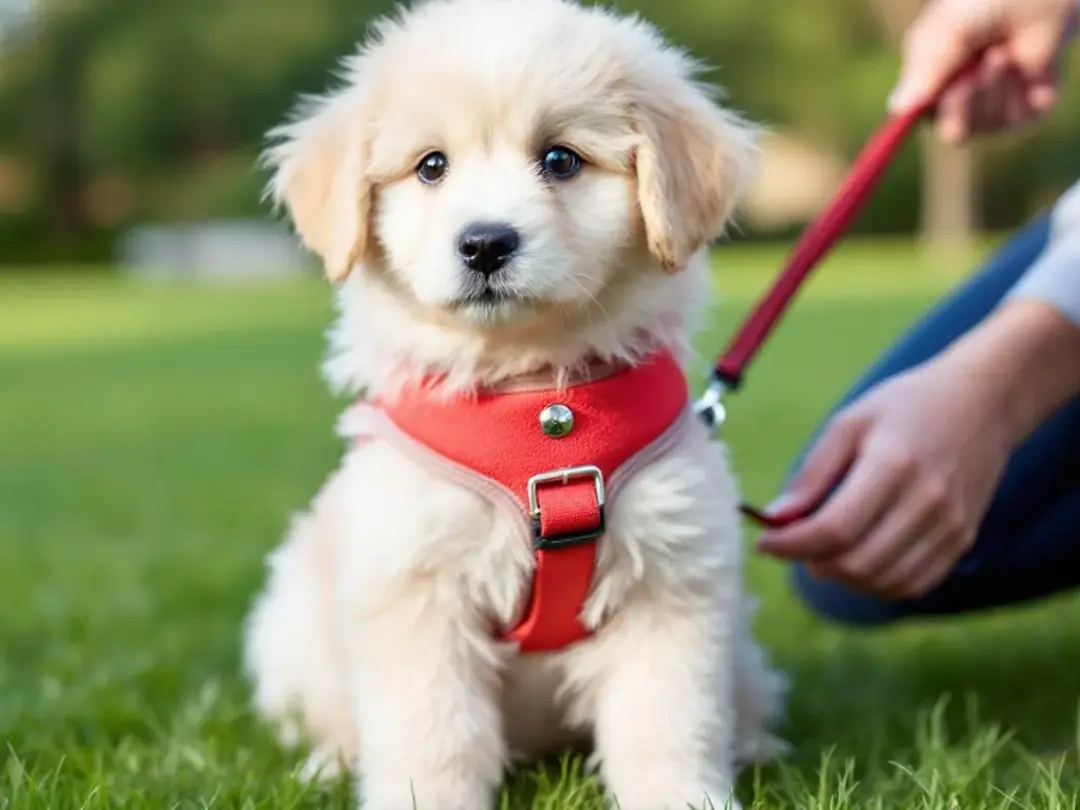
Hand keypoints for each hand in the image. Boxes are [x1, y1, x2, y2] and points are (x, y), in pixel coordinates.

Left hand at [757, 299, 1079, 599]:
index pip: (835, 528)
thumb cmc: (907, 406)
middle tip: (795, 545)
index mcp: (893, 465)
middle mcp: (927, 501)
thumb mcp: (849, 423)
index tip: (764, 543)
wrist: (983, 403)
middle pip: (858, 562)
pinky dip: (877, 584)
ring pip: (884, 582)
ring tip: (824, 552)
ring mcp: (950, 526)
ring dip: (843, 577)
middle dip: (813, 562)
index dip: (792, 545)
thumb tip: (777, 517)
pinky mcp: (963, 540)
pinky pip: (913, 584)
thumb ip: (812, 473)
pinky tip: (859, 560)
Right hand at [889, 0, 1077, 142]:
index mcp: (930, 86)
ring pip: (985, 126)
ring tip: (999, 53)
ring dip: (990, 88)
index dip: (915, 122)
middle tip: (971, 74)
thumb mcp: (945, 31)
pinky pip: (1015, 119)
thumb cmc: (981, 3)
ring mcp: (995, 111)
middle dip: (961, 103)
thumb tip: (897, 108)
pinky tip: (1019, 62)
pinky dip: (1015, 89)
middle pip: (953, 132)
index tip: (917, 114)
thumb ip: (925, 68)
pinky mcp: (1028, 111)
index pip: (913, 122)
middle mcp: (960, 105)